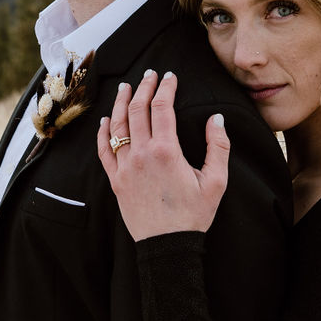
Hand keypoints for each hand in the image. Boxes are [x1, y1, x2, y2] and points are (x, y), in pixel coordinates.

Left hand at [97, 70, 230, 240]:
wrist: (168, 247)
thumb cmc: (193, 216)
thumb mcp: (216, 182)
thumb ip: (218, 146)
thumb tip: (216, 118)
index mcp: (166, 151)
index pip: (162, 106)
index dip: (166, 87)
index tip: (170, 76)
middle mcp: (142, 154)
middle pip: (137, 109)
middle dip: (143, 87)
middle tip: (149, 74)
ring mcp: (125, 167)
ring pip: (117, 126)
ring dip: (120, 103)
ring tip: (125, 87)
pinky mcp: (116, 181)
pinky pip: (104, 151)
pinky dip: (102, 132)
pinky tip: (105, 120)